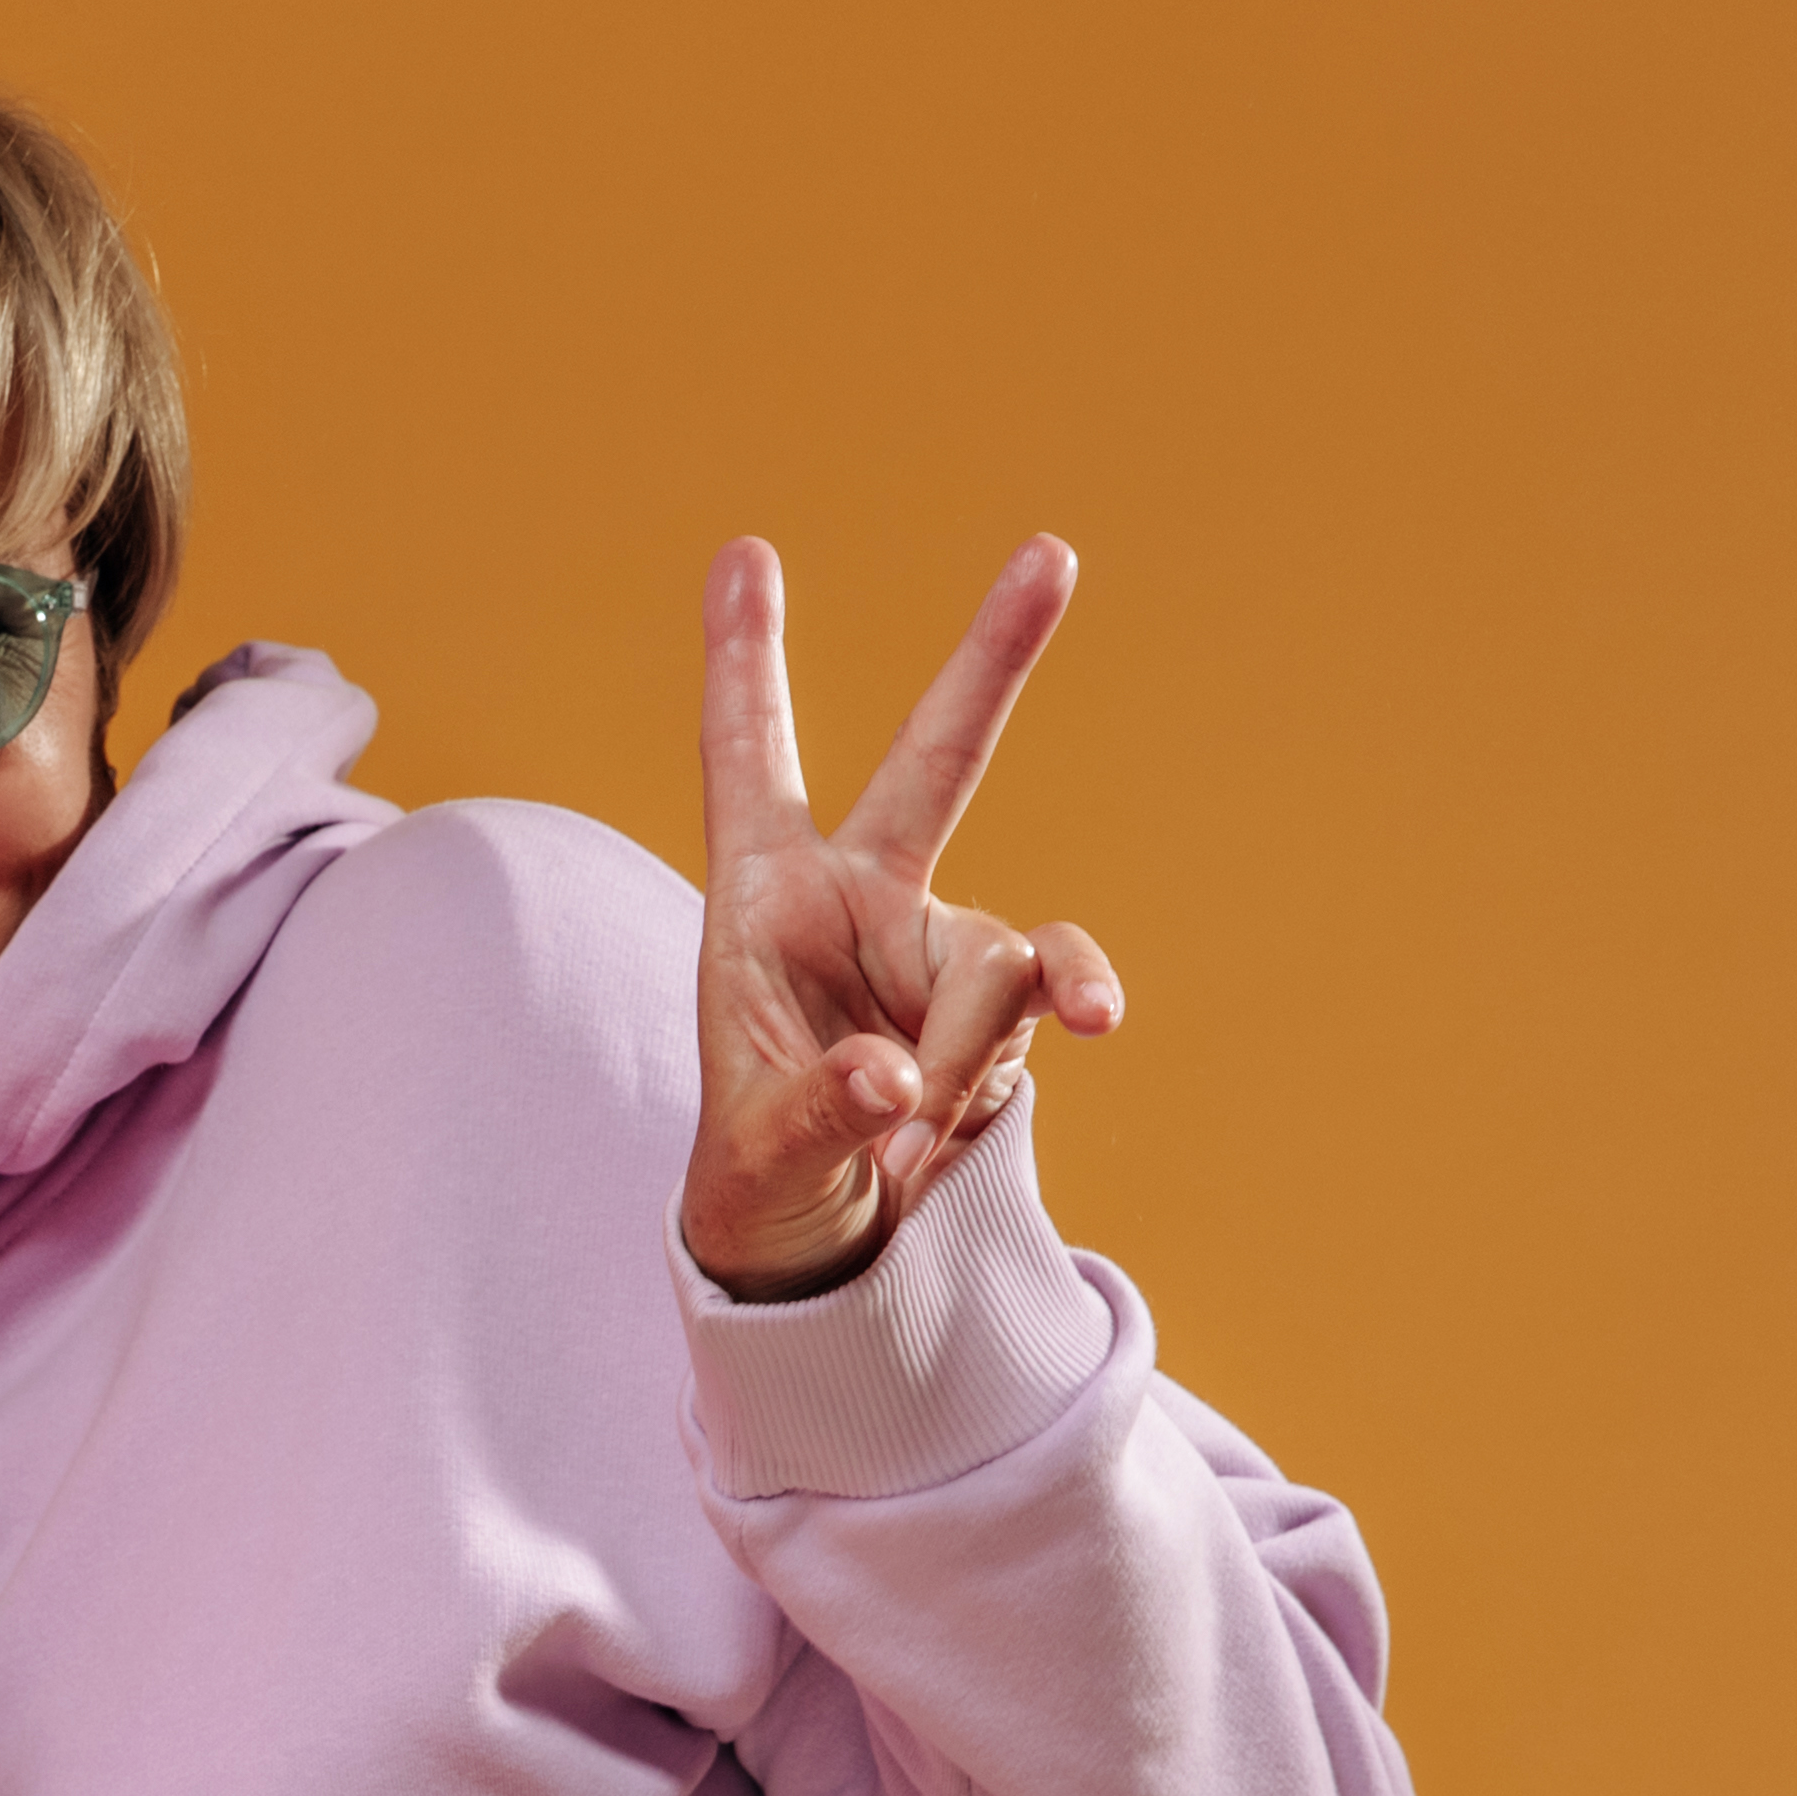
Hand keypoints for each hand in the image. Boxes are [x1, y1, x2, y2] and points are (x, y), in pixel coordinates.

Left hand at [682, 534, 1131, 1300]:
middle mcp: (863, 901)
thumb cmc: (765, 1171)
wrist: (833, 1242)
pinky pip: (1051, 992)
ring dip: (963, 1045)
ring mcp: (943, 950)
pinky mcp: (1006, 1009)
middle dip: (994, 660)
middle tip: (1052, 554)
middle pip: (937, 760)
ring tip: (912, 1126)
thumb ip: (819, 1111)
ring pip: (996, 953)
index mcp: (764, 901)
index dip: (747, 659)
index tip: (744, 553)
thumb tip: (894, 1080)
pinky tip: (1028, 1073)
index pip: (749, 760)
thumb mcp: (760, 1150)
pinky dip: (1047, 1022)